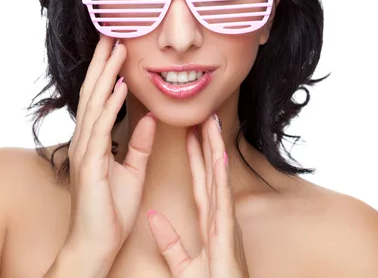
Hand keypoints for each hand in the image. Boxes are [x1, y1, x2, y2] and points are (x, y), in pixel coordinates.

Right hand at [63, 36, 156, 260]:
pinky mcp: (90, 165)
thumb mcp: (132, 171)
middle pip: (95, 92)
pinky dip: (111, 105)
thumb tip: (147, 117)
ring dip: (107, 74)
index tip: (118, 46)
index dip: (109, 71)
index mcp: (96, 141)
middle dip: (103, 62)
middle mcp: (87, 140)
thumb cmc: (111, 211)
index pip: (102, 97)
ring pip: (96, 103)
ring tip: (117, 48)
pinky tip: (120, 86)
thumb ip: (137, 144)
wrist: (96, 245)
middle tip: (112, 32)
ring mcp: (86, 151)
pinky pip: (102, 129)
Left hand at [146, 114, 249, 276]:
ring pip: (217, 178)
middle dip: (207, 143)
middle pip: (210, 172)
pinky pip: (221, 199)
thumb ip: (168, 241)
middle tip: (203, 115)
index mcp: (209, 222)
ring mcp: (224, 222)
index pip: (199, 181)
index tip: (191, 132)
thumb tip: (152, 218)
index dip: (195, 156)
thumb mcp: (184, 265)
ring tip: (211, 123)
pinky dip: (220, 176)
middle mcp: (219, 216)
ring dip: (214, 150)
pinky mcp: (225, 233)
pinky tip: (218, 156)